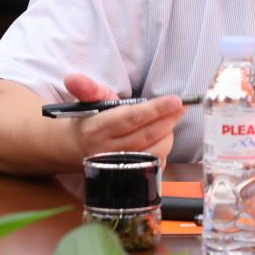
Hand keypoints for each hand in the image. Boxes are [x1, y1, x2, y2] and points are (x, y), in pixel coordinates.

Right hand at [63, 73, 183, 165]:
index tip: (176, 101)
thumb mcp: (88, 100)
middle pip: (147, 135)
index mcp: (98, 128)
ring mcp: (118, 167)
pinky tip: (164, 138)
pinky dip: (163, 152)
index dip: (156, 109)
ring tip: (172, 120)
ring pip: (153, 152)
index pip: (132, 117)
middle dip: (169, 119)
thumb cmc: (88, 120)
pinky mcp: (126, 177)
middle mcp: (107, 150)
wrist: (74, 149)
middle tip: (182, 107)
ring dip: (168, 135)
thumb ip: (87, 88)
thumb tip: (72, 78)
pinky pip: (152, 167)